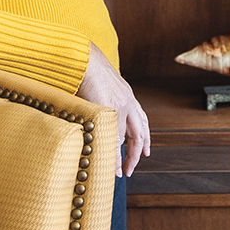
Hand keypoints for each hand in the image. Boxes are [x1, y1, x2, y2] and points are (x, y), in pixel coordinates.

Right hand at [78, 44, 148, 176]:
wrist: (83, 58)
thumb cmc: (86, 70)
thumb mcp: (100, 87)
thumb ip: (103, 100)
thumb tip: (94, 109)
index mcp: (127, 96)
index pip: (141, 121)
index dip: (144, 138)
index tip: (145, 152)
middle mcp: (127, 103)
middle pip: (139, 134)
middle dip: (136, 154)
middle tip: (130, 170)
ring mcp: (119, 107)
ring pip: (127, 138)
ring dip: (123, 157)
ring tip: (118, 171)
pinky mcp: (108, 110)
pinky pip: (113, 136)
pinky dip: (112, 150)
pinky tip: (110, 160)